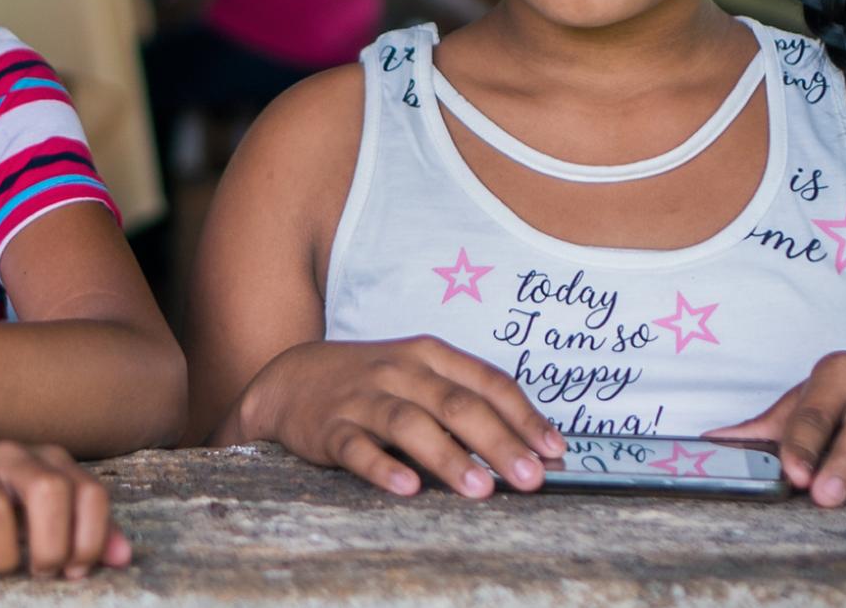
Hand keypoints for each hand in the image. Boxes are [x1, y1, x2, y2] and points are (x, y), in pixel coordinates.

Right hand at [0, 441, 130, 577]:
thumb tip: (123, 558)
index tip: (74, 569)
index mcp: (47, 460)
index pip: (90, 492)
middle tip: (41, 571)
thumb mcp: (46, 510)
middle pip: (48, 489)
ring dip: (1, 556)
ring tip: (0, 569)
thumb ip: (87, 530)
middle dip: (52, 545)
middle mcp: (9, 455)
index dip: (90, 539)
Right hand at [236, 336, 564, 497]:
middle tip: (531, 478)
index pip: (487, 381)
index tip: (554, 450)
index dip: (524, 415)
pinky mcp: (330, 427)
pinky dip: (382, 467)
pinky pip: (358, 447)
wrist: (291, 379)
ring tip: (481, 490)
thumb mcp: (419, 377)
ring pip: (411, 424)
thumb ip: (465, 404)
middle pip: (457, 404)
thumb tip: (527, 449)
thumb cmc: (373, 383)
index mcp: (430, 355)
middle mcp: (400, 371)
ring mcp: (364, 398)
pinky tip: (407, 487)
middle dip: (499, 442)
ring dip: (449, 457)